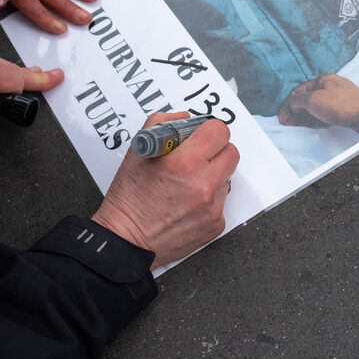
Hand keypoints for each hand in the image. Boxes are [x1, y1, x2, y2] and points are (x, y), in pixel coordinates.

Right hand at [93, 112, 238, 268]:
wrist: (127, 240)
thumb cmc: (129, 197)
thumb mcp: (139, 151)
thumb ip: (163, 124)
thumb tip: (186, 119)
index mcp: (185, 163)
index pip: (219, 131)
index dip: (208, 131)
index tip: (200, 137)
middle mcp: (203, 185)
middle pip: (231, 153)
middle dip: (215, 151)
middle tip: (197, 158)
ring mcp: (212, 208)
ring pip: (227, 178)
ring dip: (212, 176)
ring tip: (187, 185)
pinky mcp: (215, 225)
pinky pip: (221, 202)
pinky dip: (208, 199)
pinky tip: (187, 204)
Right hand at [277, 74, 358, 135]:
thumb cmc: (344, 105)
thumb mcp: (313, 100)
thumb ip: (298, 100)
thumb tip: (291, 103)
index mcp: (323, 79)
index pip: (298, 90)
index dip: (288, 104)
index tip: (283, 116)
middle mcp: (331, 86)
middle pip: (307, 99)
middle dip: (297, 111)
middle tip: (290, 122)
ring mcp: (339, 97)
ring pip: (317, 107)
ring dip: (308, 116)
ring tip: (305, 125)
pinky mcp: (345, 108)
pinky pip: (327, 113)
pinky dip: (320, 119)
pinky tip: (320, 125)